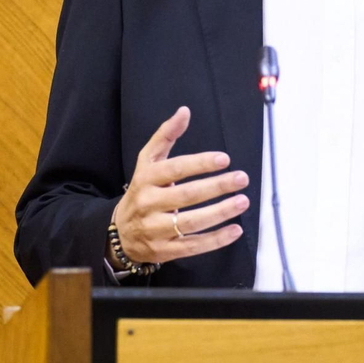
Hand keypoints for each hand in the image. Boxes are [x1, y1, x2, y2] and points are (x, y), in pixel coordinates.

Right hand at [111, 106, 249, 263]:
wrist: (121, 232)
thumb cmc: (143, 190)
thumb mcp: (148, 161)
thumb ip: (166, 135)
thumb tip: (185, 111)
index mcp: (146, 179)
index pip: (174, 169)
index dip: (200, 163)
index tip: (224, 159)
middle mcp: (149, 204)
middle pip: (186, 195)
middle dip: (216, 186)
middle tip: (241, 178)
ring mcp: (156, 229)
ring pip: (191, 222)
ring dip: (220, 213)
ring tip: (242, 202)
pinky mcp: (165, 250)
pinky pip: (193, 246)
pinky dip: (216, 240)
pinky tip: (235, 230)